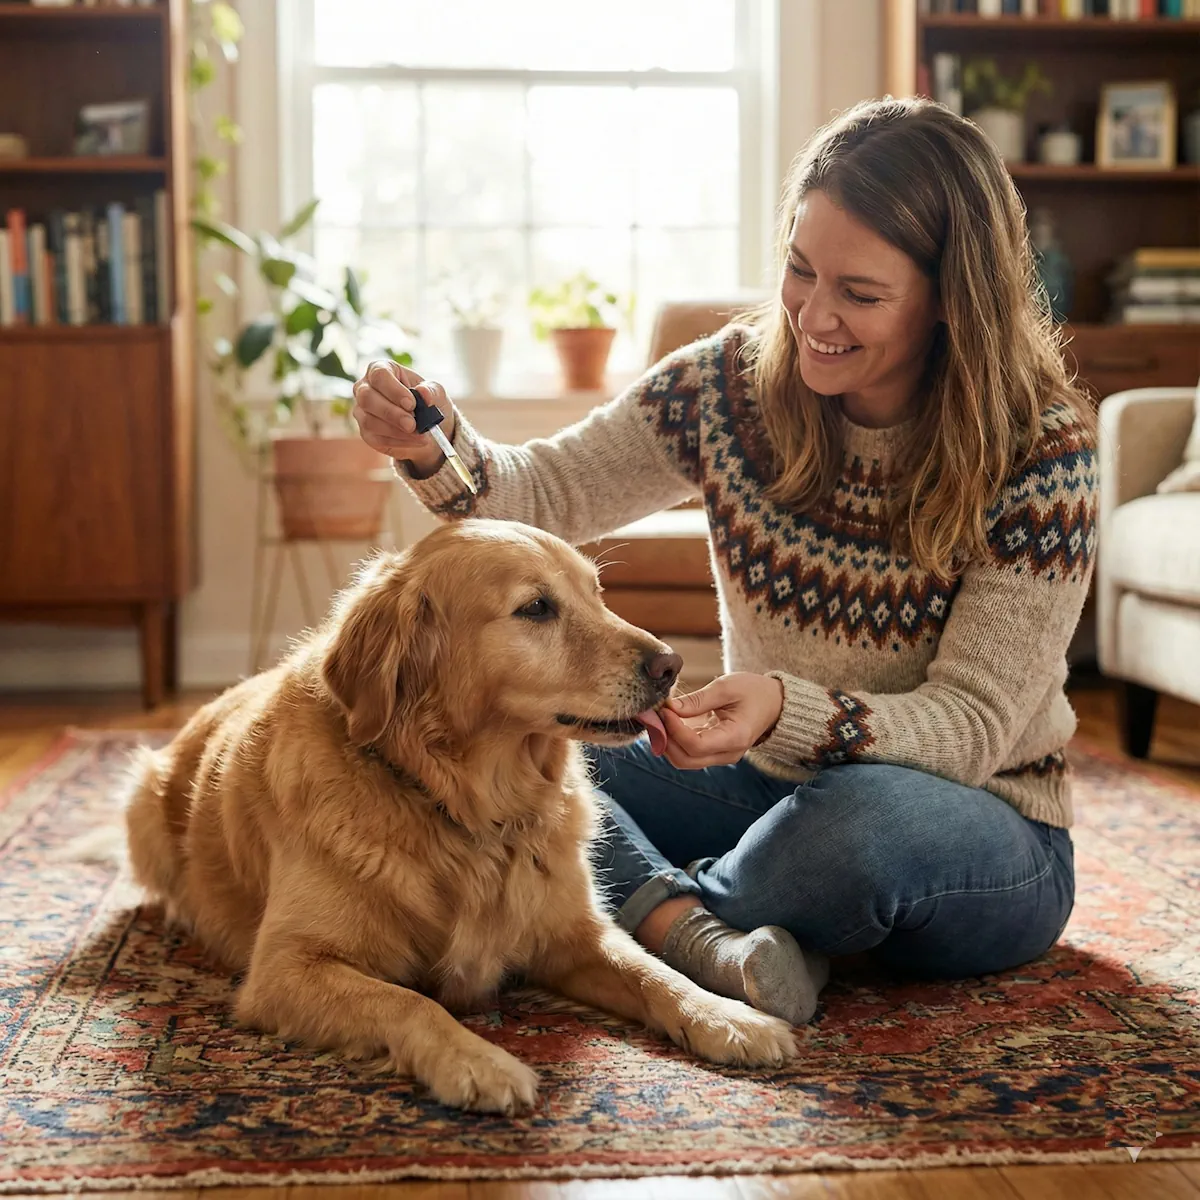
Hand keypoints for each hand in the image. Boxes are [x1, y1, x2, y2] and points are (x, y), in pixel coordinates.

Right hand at [352, 360, 456, 477]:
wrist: (428, 425)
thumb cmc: (427, 401)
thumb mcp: (435, 392)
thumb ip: (431, 390)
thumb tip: (423, 392)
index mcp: (381, 369)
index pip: (379, 375)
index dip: (394, 390)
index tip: (412, 404)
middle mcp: (365, 388)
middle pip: (367, 398)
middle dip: (391, 413)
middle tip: (412, 424)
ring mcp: (363, 411)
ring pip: (369, 421)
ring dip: (396, 430)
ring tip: (420, 434)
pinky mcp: (367, 433)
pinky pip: (377, 439)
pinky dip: (399, 442)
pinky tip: (415, 441)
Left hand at [659, 673, 783, 768]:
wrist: (773, 704)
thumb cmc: (753, 692)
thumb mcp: (726, 687)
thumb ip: (697, 700)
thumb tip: (669, 708)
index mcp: (736, 737)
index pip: (696, 745)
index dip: (674, 729)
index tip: (664, 709)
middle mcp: (729, 754)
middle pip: (685, 759)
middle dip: (666, 739)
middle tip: (655, 715)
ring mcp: (721, 757)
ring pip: (683, 760)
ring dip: (667, 742)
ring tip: (659, 717)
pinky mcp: (714, 753)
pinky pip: (688, 754)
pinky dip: (674, 741)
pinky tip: (667, 723)